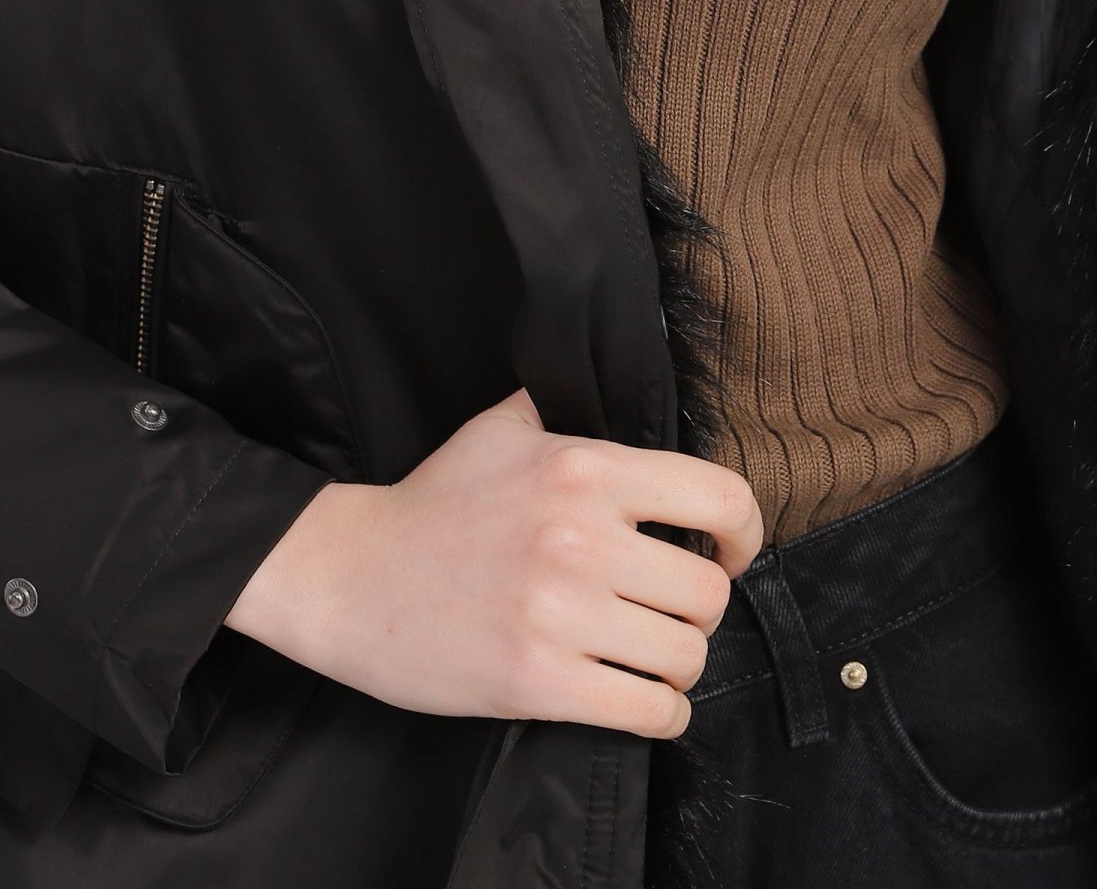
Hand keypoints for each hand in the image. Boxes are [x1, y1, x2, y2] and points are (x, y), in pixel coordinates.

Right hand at [224, 387, 761, 737]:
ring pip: (686, 654)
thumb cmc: (433, 503)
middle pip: (708, 591)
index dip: (745, 532)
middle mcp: (583, 536)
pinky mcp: (538, 682)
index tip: (732, 552)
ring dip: (681, 665)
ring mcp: (561, 613)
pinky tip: (647, 702)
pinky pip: (648, 710)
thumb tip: (614, 381)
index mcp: (585, 468)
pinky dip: (663, 714)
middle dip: (700, 610)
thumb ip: (565, 407)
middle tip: (672, 613)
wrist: (351, 577)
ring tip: (654, 658)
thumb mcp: (502, 428)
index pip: (718, 497)